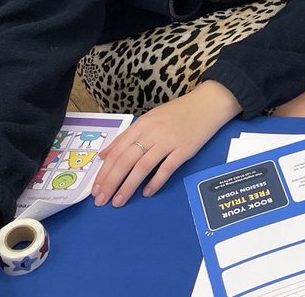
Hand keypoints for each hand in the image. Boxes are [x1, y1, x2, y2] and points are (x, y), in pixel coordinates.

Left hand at [92, 81, 240, 207]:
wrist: (209, 103)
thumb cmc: (179, 112)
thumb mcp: (150, 118)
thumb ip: (127, 136)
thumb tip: (105, 155)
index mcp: (142, 125)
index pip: (117, 151)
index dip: (104, 171)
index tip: (96, 189)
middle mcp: (153, 132)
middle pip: (126, 160)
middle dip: (111, 182)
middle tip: (102, 200)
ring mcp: (169, 141)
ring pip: (143, 166)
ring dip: (128, 186)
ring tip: (119, 201)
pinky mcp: (185, 149)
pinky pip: (167, 168)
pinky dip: (155, 182)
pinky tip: (147, 193)